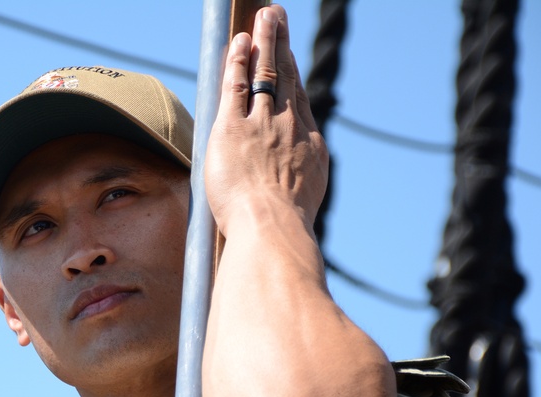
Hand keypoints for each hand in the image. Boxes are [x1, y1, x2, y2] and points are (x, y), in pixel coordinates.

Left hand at [204, 5, 328, 236]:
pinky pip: (237, 84)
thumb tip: (293, 198)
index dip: (293, 78)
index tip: (290, 60)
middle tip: (278, 19)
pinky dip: (240, 60)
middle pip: (285, 79)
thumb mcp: (302, 205)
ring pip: (266, 73)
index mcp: (308, 147)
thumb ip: (296, 188)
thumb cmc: (283, 230)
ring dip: (265, 41)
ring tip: (266, 16)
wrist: (272, 228)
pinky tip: (240, 41)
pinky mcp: (233, 127)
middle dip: (281, 46)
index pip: (297, 103)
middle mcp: (288, 128)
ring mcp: (263, 124)